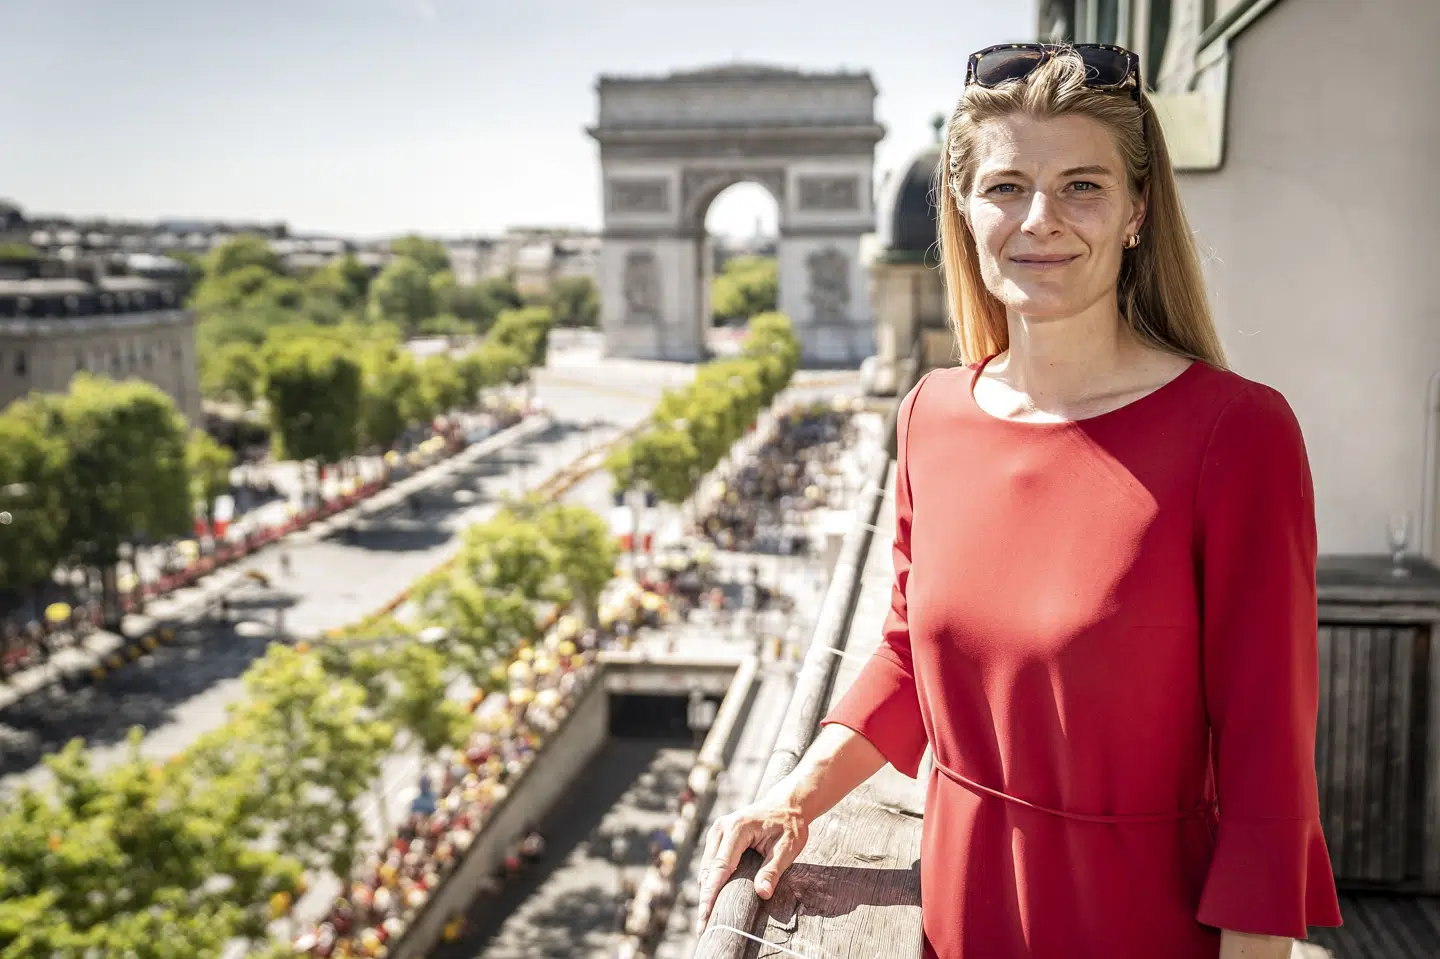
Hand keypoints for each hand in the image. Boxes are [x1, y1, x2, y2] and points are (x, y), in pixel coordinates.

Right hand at [695, 793, 809, 931]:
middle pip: (709, 870)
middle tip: (703, 927)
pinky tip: (713, 900)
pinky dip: (711, 882)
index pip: (720, 867)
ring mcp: (717, 831)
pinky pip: (711, 863)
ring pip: (707, 868)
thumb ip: (774, 869)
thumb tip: (762, 893)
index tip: (705, 916)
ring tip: (706, 919)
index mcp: (737, 828)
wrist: (786, 804)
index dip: (711, 894)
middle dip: (705, 899)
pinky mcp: (718, 837)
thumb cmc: (789, 825)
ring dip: (706, 892)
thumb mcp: (788, 847)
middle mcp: (721, 828)